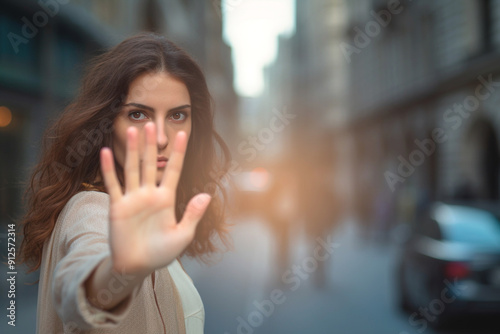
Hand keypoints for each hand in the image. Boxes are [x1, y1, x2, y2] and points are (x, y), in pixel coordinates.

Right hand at [99, 123, 210, 274]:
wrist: (138, 267)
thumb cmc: (161, 253)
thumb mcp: (183, 235)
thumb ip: (193, 214)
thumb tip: (207, 194)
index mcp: (167, 199)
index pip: (174, 170)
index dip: (179, 153)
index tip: (183, 134)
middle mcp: (149, 194)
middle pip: (151, 164)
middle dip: (151, 144)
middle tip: (151, 123)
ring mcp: (133, 199)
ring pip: (133, 169)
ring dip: (132, 150)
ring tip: (132, 129)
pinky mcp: (118, 207)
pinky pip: (113, 184)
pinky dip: (109, 169)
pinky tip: (106, 151)